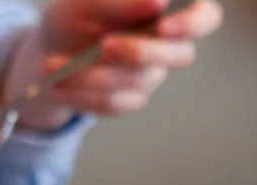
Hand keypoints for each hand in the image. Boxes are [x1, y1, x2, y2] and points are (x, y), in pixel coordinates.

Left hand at [8, 0, 223, 129]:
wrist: (51, 47)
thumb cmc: (77, 14)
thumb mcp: (85, 1)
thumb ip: (118, 1)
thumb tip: (158, 1)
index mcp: (166, 10)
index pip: (206, 16)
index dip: (194, 22)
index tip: (165, 24)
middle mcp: (167, 43)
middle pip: (181, 55)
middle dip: (142, 52)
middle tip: (104, 46)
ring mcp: (152, 74)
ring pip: (138, 80)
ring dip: (93, 74)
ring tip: (53, 66)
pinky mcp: (132, 98)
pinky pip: (115, 102)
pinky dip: (83, 94)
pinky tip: (57, 86)